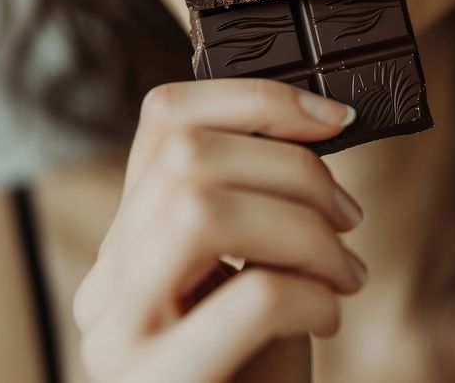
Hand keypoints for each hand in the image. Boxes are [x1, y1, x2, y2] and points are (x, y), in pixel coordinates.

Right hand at [72, 79, 367, 382]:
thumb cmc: (254, 372)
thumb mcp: (249, 273)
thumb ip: (254, 208)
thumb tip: (312, 125)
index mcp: (128, 239)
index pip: (163, 119)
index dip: (254, 99)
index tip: (330, 118)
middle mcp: (107, 280)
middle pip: (186, 158)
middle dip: (294, 169)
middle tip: (347, 215)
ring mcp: (120, 334)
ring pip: (202, 210)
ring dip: (303, 227)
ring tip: (342, 269)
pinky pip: (250, 297)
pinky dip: (312, 292)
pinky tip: (330, 314)